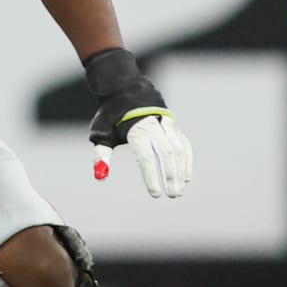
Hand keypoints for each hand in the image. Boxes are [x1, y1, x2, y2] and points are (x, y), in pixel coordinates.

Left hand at [84, 48, 193, 198]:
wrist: (126, 90)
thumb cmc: (111, 116)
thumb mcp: (101, 134)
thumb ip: (101, 155)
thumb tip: (100, 176)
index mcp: (135, 130)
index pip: (146, 157)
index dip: (151, 177)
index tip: (155, 194)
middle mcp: (154, 127)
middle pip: (167, 154)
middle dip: (171, 176)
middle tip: (173, 195)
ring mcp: (165, 125)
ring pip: (178, 149)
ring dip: (181, 170)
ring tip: (179, 190)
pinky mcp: (172, 125)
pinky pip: (183, 143)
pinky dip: (186, 160)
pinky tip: (186, 176)